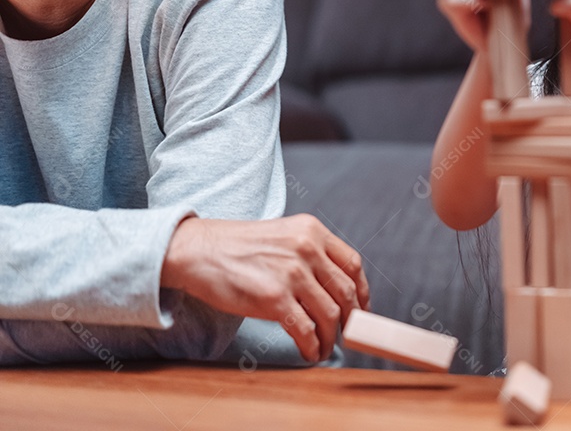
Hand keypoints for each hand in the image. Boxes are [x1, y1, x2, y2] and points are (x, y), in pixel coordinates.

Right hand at [161, 214, 369, 362]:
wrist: (197, 251)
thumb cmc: (237, 247)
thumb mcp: (283, 235)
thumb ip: (310, 253)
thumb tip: (334, 288)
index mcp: (312, 230)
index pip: (353, 264)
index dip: (363, 292)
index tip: (361, 309)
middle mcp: (307, 248)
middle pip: (346, 291)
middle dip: (350, 319)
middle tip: (345, 334)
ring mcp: (292, 273)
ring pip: (330, 314)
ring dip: (331, 338)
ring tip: (325, 347)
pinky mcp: (274, 298)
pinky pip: (306, 329)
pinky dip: (313, 346)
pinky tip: (310, 352)